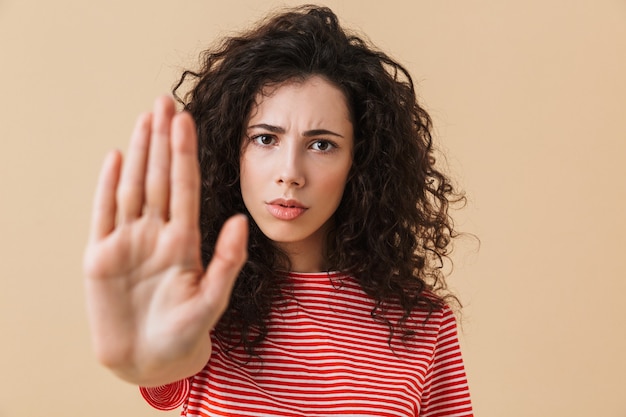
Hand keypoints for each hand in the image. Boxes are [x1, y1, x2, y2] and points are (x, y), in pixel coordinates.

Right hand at [83, 96, 247, 385]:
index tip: (187, 120)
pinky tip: (115, 157)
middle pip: (159, 177)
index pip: (185, 186)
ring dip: (138, 153)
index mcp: (185, 240)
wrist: (151, 358)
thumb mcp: (212, 298)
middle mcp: (156, 233)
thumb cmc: (185, 332)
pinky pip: (104, 214)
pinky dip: (107, 186)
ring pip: (133, 186)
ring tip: (145, 119)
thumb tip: (240, 219)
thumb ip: (228, 260)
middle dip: (162, 140)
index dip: (185, 153)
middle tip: (165, 101)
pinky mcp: (100, 256)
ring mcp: (128, 241)